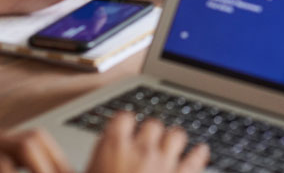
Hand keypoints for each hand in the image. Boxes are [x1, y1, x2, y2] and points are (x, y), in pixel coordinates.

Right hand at [86, 114, 208, 172]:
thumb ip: (93, 167)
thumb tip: (85, 160)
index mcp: (113, 148)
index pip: (123, 117)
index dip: (124, 125)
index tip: (123, 132)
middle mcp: (141, 150)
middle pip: (152, 124)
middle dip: (150, 134)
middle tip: (145, 146)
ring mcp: (165, 162)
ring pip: (177, 134)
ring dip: (173, 141)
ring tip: (169, 149)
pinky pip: (198, 154)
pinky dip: (198, 154)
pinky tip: (197, 154)